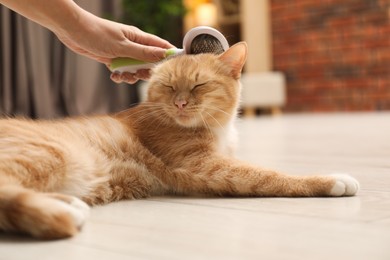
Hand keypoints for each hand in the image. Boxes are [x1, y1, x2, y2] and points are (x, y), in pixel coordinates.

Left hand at [54, 12, 173, 83]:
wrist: (72, 31)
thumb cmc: (97, 33)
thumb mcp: (123, 46)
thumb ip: (144, 52)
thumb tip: (164, 54)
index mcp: (139, 38)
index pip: (161, 46)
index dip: (170, 56)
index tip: (176, 68)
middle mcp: (133, 45)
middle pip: (150, 62)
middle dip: (147, 72)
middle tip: (141, 76)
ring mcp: (124, 53)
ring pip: (136, 69)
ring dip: (132, 76)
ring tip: (124, 76)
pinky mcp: (113, 59)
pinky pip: (123, 72)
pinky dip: (120, 76)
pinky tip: (114, 76)